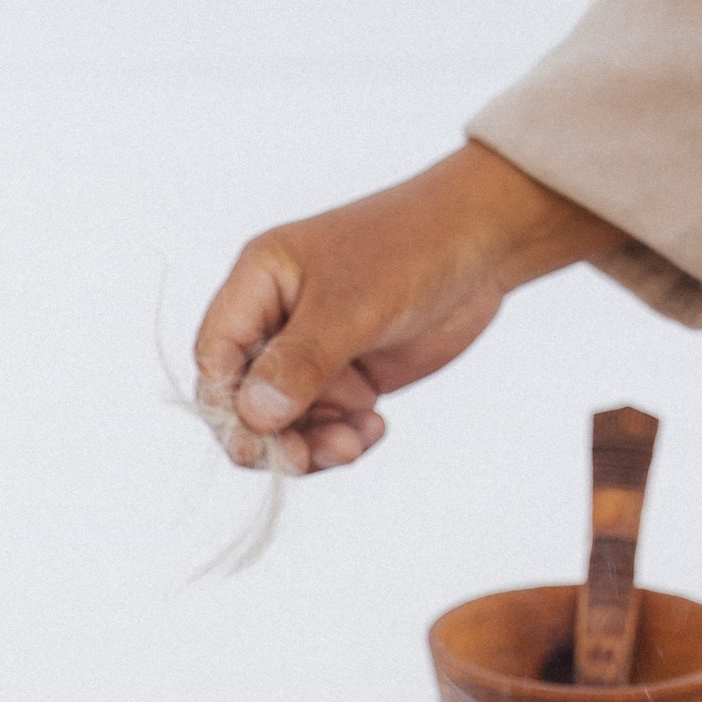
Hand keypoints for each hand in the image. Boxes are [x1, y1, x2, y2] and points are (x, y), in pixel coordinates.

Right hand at [193, 144, 622, 473]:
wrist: (484, 241)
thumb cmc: (412, 249)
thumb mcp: (353, 305)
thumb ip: (303, 361)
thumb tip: (253, 416)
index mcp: (258, 283)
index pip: (216, 356)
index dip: (227, 405)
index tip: (258, 444)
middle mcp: (277, 319)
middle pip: (246, 399)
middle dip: (273, 435)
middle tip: (308, 459)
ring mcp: (316, 351)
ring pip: (288, 420)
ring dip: (314, 442)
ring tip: (355, 443)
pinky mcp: (352, 374)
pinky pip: (328, 423)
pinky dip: (344, 437)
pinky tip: (375, 429)